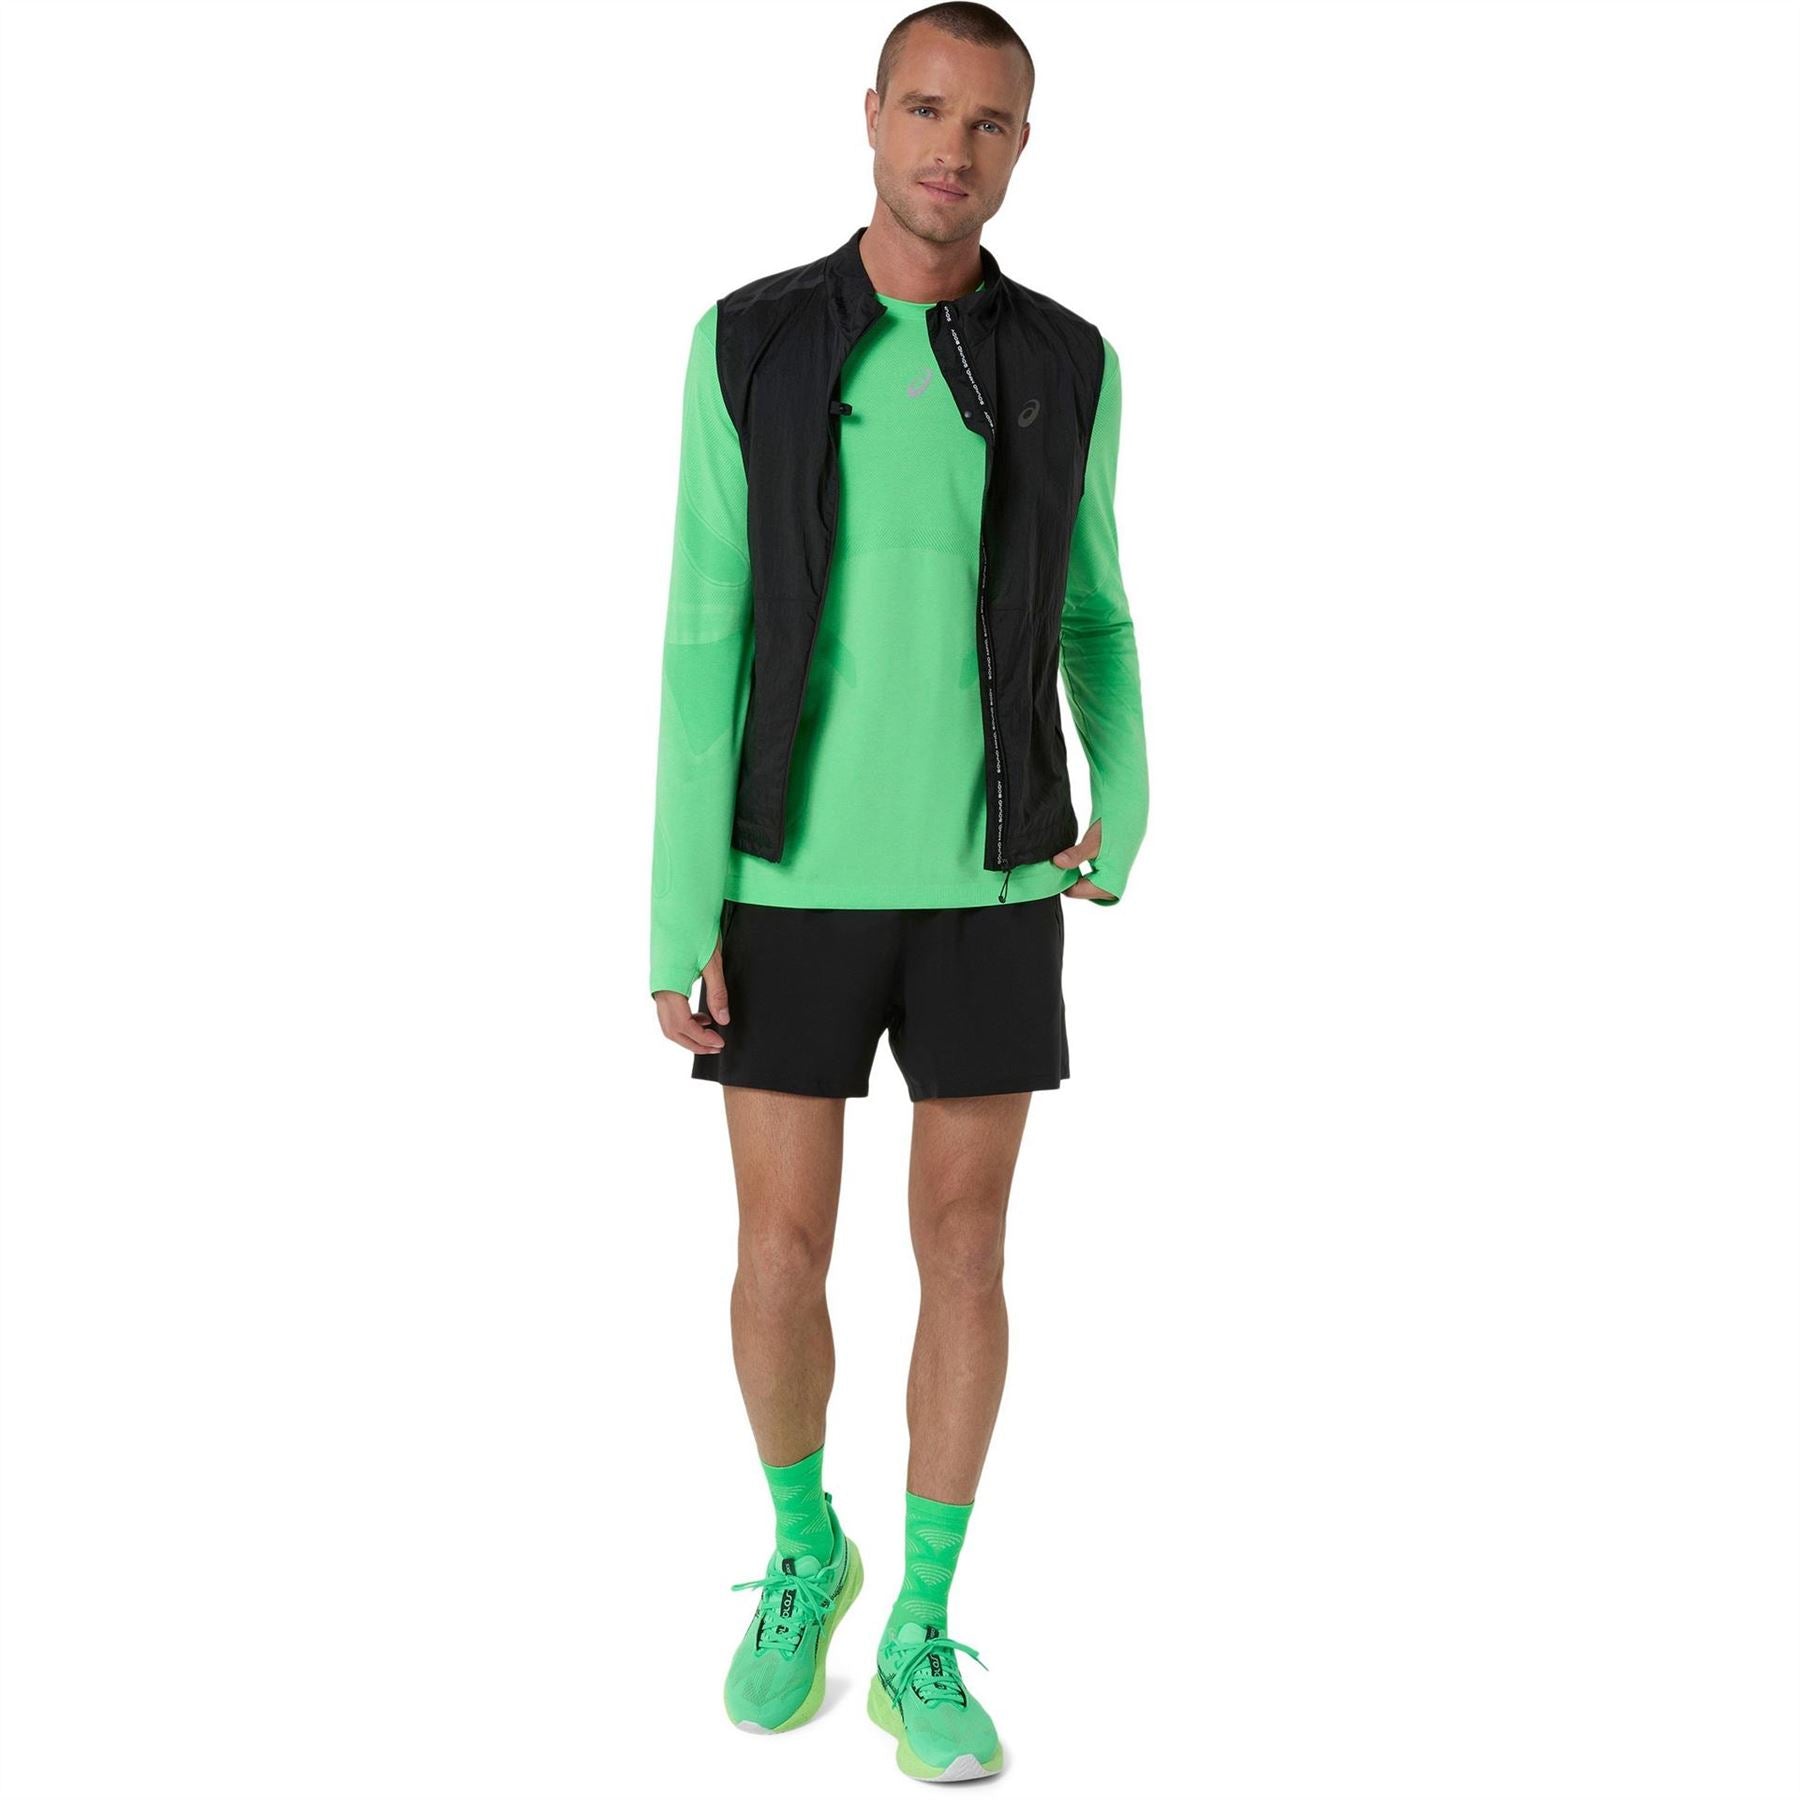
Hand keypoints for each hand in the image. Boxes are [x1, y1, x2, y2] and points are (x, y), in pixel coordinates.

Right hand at [652, 933, 730, 1051]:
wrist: (679, 908)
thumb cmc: (695, 931)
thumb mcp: (712, 962)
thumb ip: (717, 993)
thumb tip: (723, 1020)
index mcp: (670, 987)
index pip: (683, 1026)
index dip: (701, 1039)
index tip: (719, 1043)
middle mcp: (659, 990)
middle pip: (672, 1030)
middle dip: (693, 1043)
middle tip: (716, 1046)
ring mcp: (658, 986)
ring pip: (668, 1023)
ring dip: (688, 1033)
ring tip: (710, 1032)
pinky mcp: (661, 982)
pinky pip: (668, 1011)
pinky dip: (683, 1020)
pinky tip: (701, 1017)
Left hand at [1050, 817, 1115, 900]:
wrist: (1128, 823)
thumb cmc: (1113, 832)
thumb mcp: (1092, 843)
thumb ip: (1075, 856)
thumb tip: (1057, 862)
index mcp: (1107, 888)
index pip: (1073, 891)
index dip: (1062, 878)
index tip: (1056, 862)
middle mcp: (1108, 892)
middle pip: (1076, 890)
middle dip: (1067, 876)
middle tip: (1063, 858)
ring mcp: (1107, 887)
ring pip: (1079, 885)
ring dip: (1072, 873)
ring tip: (1071, 858)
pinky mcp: (1105, 881)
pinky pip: (1084, 881)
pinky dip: (1078, 872)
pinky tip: (1077, 860)